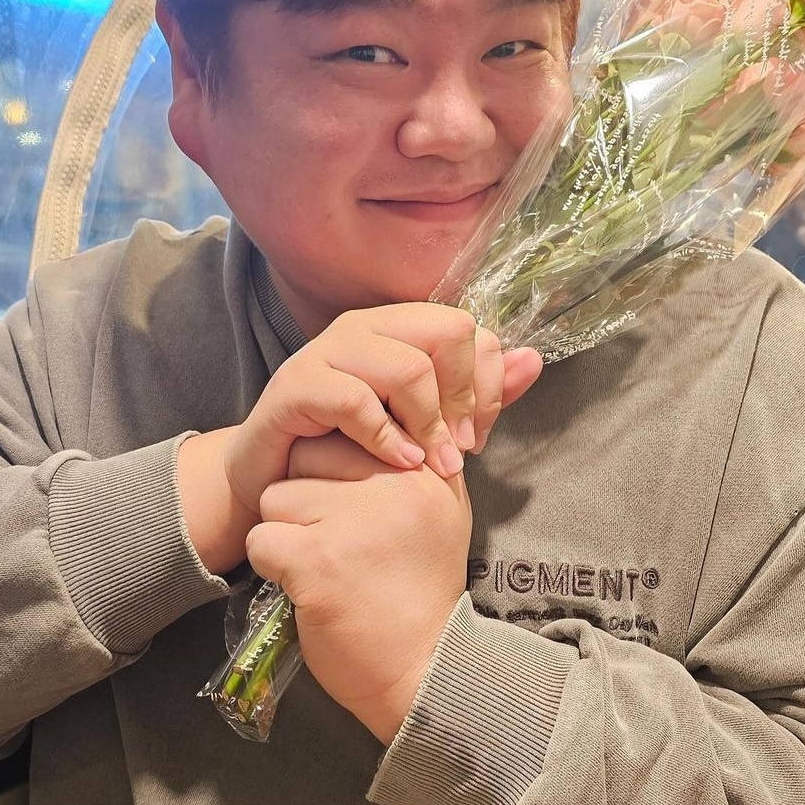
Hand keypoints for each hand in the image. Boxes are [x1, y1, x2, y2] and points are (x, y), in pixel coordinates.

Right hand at [178, 303, 541, 573]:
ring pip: (406, 367)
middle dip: (463, 399)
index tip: (477, 437)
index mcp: (398, 327)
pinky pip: (355, 400)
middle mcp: (365, 327)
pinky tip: (398, 464)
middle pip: (446, 332)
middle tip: (459, 453)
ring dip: (430, 425)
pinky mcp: (296, 386)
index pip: (468, 329)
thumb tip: (533, 360)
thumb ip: (476, 395)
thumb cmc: (349, 449)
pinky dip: (387, 439)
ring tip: (432, 466)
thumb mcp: (422, 423)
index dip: (485, 385)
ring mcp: (327, 352)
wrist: (271, 477)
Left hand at [246, 432, 471, 742]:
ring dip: (285, 532)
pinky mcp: (316, 560)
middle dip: (305, 494)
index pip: (350, 429)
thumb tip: (368, 422)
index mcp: (423, 468)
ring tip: (321, 565)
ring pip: (277, 495)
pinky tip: (304, 586)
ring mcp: (354, 520)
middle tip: (329, 539)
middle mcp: (395, 483)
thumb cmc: (423, 593)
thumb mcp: (439, 514)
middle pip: (308, 454)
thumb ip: (409, 467)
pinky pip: (261, 538)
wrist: (427, 669)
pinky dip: (272, 565)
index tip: (346, 507)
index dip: (333, 468)